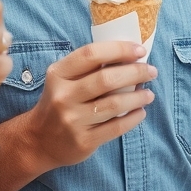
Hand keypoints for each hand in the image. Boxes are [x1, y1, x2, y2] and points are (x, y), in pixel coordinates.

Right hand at [24, 41, 156, 168]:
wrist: (39, 140)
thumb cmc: (59, 102)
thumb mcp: (63, 80)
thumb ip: (88, 68)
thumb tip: (127, 55)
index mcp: (58, 74)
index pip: (91, 54)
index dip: (119, 49)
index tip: (139, 50)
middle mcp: (63, 96)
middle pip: (106, 79)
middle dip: (135, 72)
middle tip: (151, 71)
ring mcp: (73, 120)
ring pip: (114, 104)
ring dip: (138, 97)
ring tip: (149, 93)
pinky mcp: (84, 141)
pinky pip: (116, 127)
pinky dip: (133, 118)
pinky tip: (140, 112)